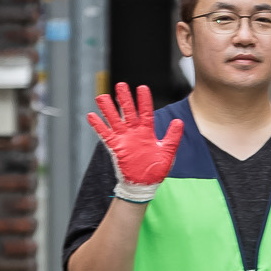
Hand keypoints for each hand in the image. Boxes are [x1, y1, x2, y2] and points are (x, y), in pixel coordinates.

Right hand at [87, 83, 184, 202]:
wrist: (144, 184)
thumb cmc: (156, 169)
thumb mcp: (167, 152)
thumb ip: (172, 137)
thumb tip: (179, 122)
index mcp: (147, 132)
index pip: (146, 112)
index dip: (144, 100)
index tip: (142, 87)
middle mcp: (134, 132)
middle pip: (129, 112)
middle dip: (125, 99)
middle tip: (121, 85)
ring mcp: (124, 139)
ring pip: (115, 120)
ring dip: (108, 109)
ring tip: (102, 96)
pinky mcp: (115, 147)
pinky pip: (105, 135)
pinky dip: (98, 126)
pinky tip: (91, 116)